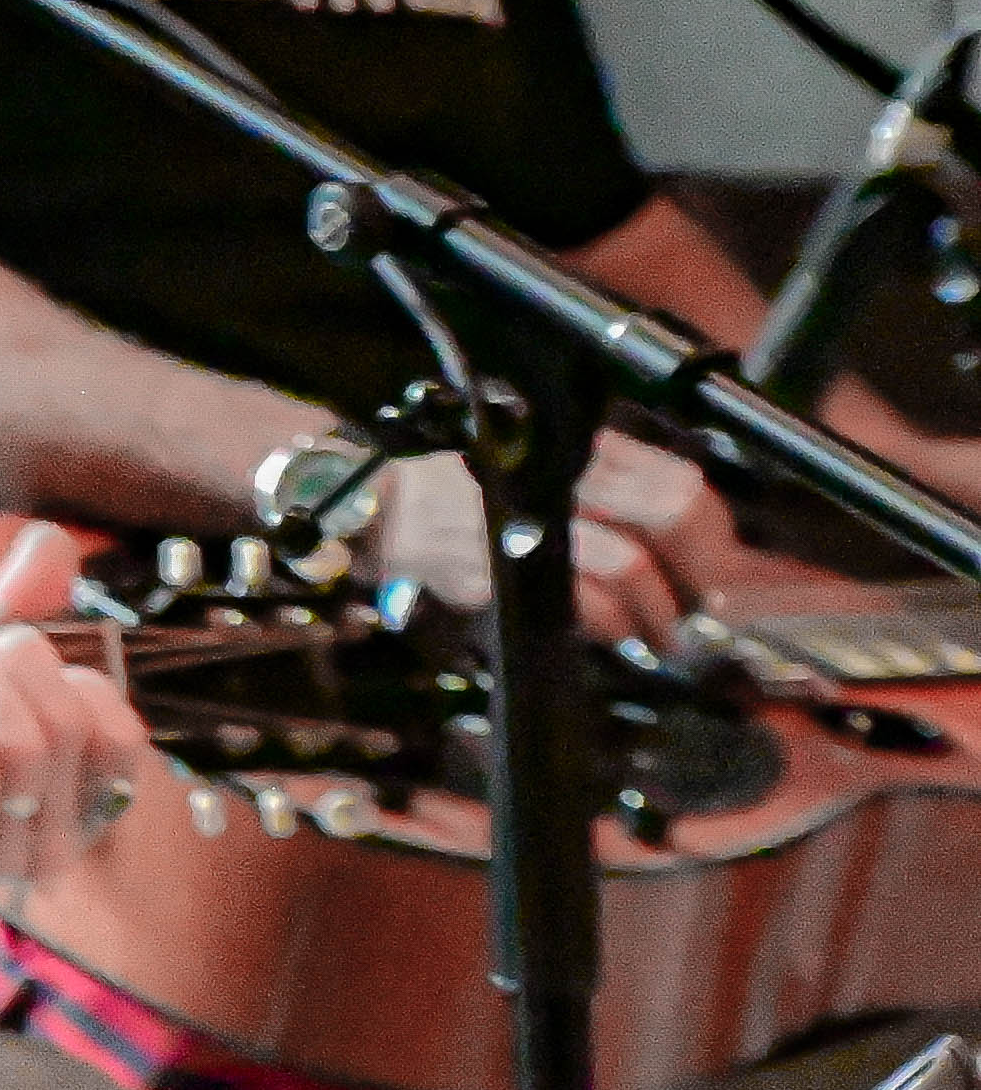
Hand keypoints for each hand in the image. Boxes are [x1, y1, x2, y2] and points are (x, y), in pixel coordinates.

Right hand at [370, 432, 736, 644]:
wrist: (376, 499)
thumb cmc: (460, 485)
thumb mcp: (538, 468)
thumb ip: (602, 491)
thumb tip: (674, 547)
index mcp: (581, 449)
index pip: (678, 483)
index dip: (709, 535)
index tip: (712, 574)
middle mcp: (563, 472)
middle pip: (668, 515)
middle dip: (694, 575)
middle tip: (694, 615)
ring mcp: (532, 514)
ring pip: (628, 562)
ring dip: (653, 613)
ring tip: (655, 640)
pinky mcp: (502, 561)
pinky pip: (576, 600)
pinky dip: (604, 626)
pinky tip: (607, 637)